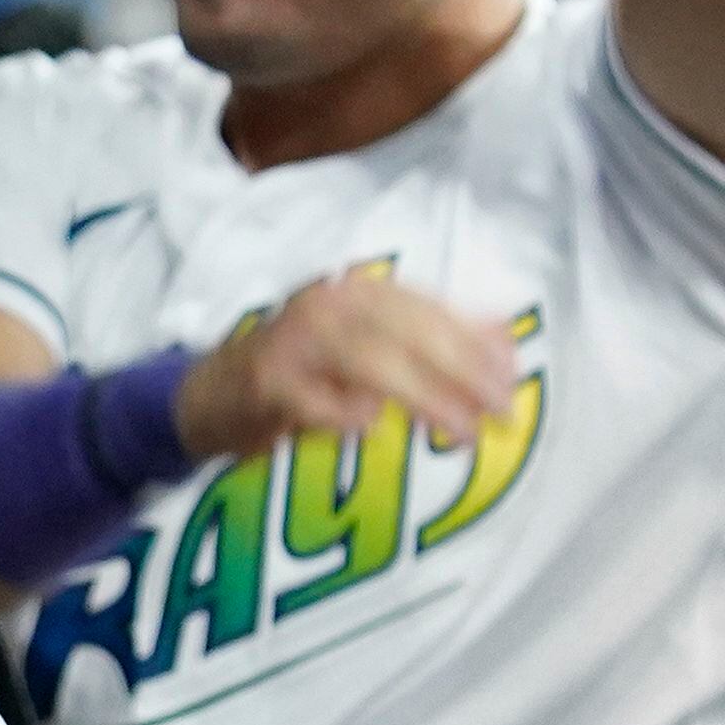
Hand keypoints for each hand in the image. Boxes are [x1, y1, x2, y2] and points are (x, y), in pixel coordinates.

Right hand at [173, 272, 518, 460]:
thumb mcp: (369, 343)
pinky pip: (311, 398)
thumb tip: (505, 337)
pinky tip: (372, 429)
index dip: (474, 341)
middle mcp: (329, 305)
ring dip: (421, 397)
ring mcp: (293, 342)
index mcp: (360, 291)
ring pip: (368, 361)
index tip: (513, 378)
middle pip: (406, 331)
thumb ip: (432, 337)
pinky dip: (343, 413)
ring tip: (461, 432)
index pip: (429, 308)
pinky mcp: (264, 383)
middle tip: (500, 411)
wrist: (211, 393)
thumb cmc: (302, 370)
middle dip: (460, 371)